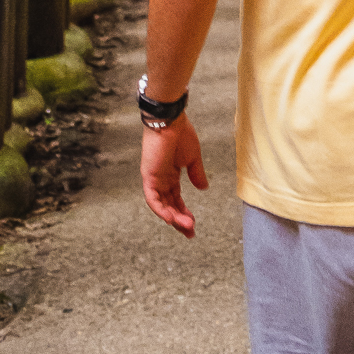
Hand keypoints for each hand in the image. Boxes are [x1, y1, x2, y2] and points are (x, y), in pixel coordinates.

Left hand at [140, 113, 207, 236]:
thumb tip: (204, 188)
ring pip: (161, 206)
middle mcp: (161, 180)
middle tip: (190, 232)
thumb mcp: (193, 158)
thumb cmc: (181, 134)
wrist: (170, 120)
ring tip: (186, 226)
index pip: (176, 200)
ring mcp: (154, 179)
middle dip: (179, 220)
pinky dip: (161, 210)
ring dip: (173, 217)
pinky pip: (153, 198)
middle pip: (168, 206)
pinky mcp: (149, 176)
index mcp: (171, 175)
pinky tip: (171, 218)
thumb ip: (197, 174)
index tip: (193, 224)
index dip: (184, 213)